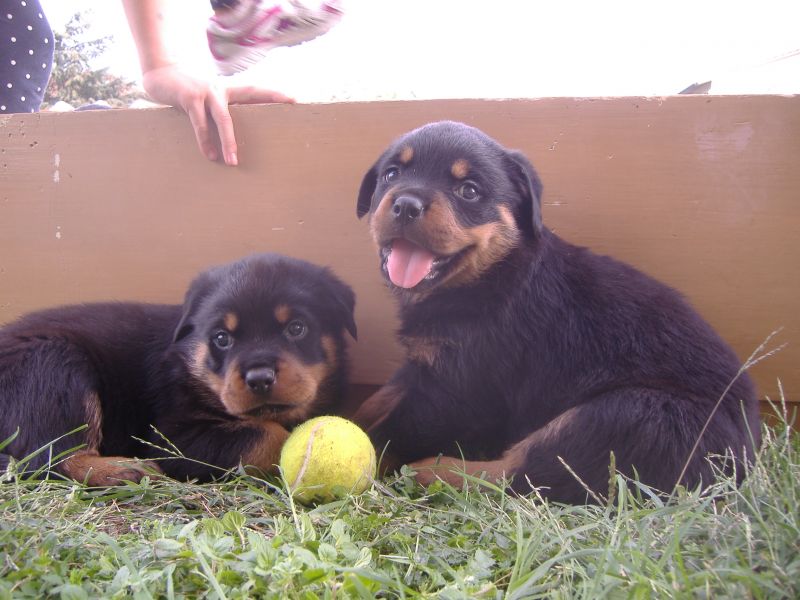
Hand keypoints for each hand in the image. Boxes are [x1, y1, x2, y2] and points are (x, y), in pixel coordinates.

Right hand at [142, 65, 294, 164]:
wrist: (159, 76)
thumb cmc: (185, 94)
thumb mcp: (205, 103)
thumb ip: (216, 117)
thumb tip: (227, 143)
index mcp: (227, 91)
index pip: (255, 91)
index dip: (274, 95)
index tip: (294, 100)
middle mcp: (220, 89)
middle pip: (247, 105)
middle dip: (264, 114)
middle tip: (274, 141)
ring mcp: (206, 92)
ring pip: (224, 119)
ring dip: (228, 141)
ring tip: (232, 162)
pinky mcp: (190, 97)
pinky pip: (200, 123)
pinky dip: (205, 140)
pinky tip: (210, 154)